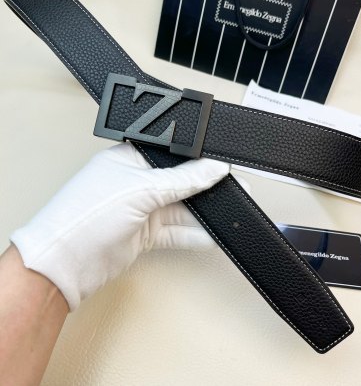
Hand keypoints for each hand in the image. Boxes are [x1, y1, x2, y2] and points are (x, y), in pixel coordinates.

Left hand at [10, 143, 229, 310]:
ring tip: (230, 211)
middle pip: (179, 182)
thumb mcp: (140, 189)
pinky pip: (175, 232)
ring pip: (180, 209)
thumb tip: (212, 168)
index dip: (197, 159)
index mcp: (129, 159)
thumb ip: (182, 180)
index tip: (222, 163)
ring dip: (203, 212)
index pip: (171, 155)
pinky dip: (193, 234)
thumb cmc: (85, 215)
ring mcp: (140, 210)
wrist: (64, 266)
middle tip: (235, 187)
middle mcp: (135, 183)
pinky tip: (212, 235)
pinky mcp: (143, 235)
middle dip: (206, 187)